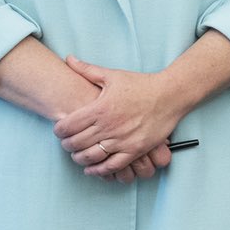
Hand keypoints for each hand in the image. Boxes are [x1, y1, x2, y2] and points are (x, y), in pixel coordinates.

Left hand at [53, 56, 186, 177]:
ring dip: (79, 158)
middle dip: (66, 145)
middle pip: (75, 143)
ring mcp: (122, 140)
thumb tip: (68, 59)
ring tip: (78, 154)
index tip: (60, 130)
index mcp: (100, 108)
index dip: (58, 130)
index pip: (67, 126)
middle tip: (67, 143)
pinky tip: (92, 169)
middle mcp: (108, 126)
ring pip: (90, 157)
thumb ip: (88, 70)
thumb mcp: (113, 75)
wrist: (171, 94)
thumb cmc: (142, 84)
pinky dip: (98, 171)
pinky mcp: (134, 150)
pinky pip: (111, 166)